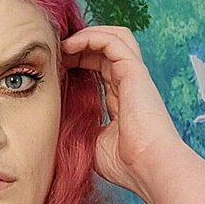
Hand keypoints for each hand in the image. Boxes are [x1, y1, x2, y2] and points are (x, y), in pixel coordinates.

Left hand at [61, 26, 188, 202]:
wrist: (149, 167)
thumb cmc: (126, 165)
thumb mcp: (93, 145)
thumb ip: (80, 128)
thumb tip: (58, 123)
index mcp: (121, 101)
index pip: (100, 68)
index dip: (78, 62)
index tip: (56, 68)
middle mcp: (129, 84)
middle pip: (105, 49)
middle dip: (79, 46)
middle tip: (56, 53)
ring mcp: (134, 76)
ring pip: (113, 37)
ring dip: (86, 35)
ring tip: (63, 45)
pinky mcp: (134, 71)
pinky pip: (112, 40)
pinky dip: (90, 36)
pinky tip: (70, 46)